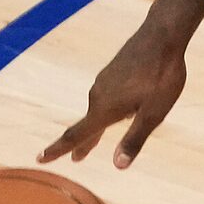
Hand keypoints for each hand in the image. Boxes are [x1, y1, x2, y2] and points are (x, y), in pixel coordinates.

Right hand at [42, 23, 189, 167]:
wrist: (162, 36)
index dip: (58, 150)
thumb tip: (118, 166)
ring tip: (94, 141)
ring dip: (96, 127)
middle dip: (82, 143)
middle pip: (87, 125)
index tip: (40, 159)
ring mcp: (104, 82)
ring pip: (100, 110)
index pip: (76, 135)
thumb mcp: (154, 113)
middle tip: (75, 159)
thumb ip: (135, 139)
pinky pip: (108, 97)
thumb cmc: (162, 76)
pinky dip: (109, 110)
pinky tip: (123, 110)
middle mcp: (98, 95)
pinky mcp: (113, 72)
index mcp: (105, 109)